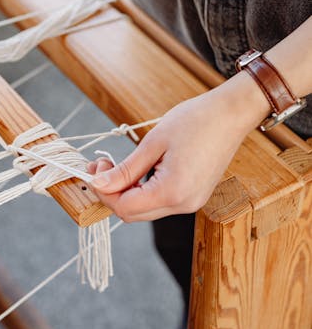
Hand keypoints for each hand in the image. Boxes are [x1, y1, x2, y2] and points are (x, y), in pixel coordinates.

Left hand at [88, 72, 269, 221]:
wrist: (230, 114)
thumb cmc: (195, 121)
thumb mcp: (153, 143)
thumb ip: (126, 169)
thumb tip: (99, 184)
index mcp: (173, 192)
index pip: (124, 208)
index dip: (104, 191)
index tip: (96, 167)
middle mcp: (184, 205)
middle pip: (133, 214)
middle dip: (112, 192)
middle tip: (101, 165)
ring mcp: (192, 202)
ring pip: (146, 210)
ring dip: (126, 191)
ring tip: (117, 164)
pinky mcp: (195, 195)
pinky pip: (160, 201)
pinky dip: (143, 190)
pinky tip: (137, 169)